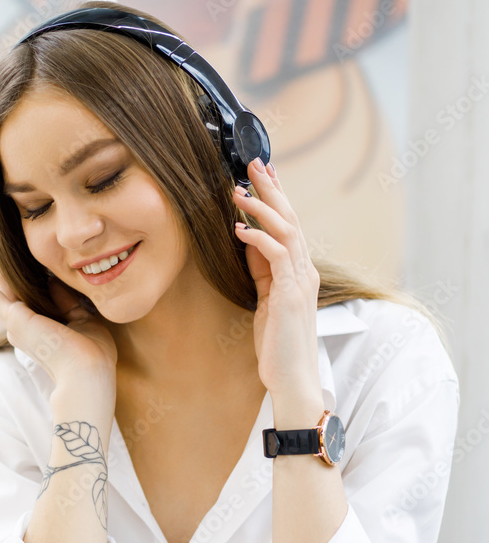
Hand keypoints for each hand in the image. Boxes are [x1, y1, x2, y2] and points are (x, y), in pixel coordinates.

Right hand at [0, 250, 117, 383]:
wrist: (87, 371)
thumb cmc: (93, 353)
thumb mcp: (84, 319)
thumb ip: (67, 301)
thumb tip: (53, 280)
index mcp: (41, 333)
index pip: (35, 300)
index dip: (38, 281)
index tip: (43, 263)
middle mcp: (23, 330)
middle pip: (17, 292)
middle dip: (16, 271)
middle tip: (14, 245)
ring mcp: (16, 324)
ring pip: (4, 288)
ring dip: (1, 266)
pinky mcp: (12, 317)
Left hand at [232, 158, 321, 400]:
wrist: (291, 378)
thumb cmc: (278, 344)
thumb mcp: (266, 299)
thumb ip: (262, 270)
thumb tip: (247, 240)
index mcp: (300, 271)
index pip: (290, 224)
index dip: (277, 197)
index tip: (262, 174)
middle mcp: (305, 271)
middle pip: (291, 218)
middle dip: (271, 189)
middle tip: (253, 164)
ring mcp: (301, 281)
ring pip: (287, 230)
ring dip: (261, 208)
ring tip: (238, 192)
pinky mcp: (291, 294)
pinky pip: (277, 255)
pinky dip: (258, 238)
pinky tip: (239, 229)